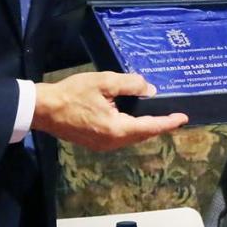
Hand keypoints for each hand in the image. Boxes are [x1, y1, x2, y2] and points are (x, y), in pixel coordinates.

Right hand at [32, 72, 185, 150]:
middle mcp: (112, 142)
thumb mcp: (104, 82)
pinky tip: (133, 117)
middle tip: (172, 115)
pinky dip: (131, 128)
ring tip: (156, 115)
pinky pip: (120, 137)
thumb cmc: (72, 93)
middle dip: (158, 125)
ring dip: (144, 127)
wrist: (44, 109)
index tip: (183, 118)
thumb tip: (149, 90)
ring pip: (131, 136)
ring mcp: (102, 145)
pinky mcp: (95, 143)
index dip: (168, 122)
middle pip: (142, 134)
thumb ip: (130, 85)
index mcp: (117, 129)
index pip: (150, 127)